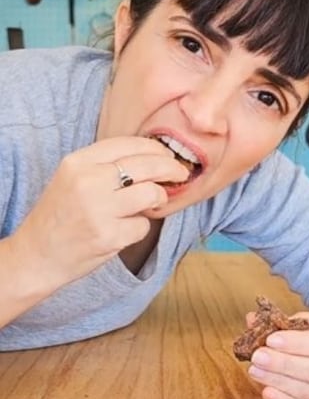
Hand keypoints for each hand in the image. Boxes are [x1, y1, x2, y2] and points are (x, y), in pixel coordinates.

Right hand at [12, 137, 188, 285]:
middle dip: (172, 169)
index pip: (129, 144)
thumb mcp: (74, 179)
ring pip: (152, 194)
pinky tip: (124, 230)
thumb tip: (156, 159)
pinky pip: (143, 225)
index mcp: (78, 162)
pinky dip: (140, 228)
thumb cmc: (62, 215)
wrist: (37, 254)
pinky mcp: (109, 235)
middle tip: (181, 175)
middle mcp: (87, 181)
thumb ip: (107, 167)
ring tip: (149, 206)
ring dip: (158, 200)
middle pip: (148, 166)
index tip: (168, 157)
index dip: (156, 149)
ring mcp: (98, 209)